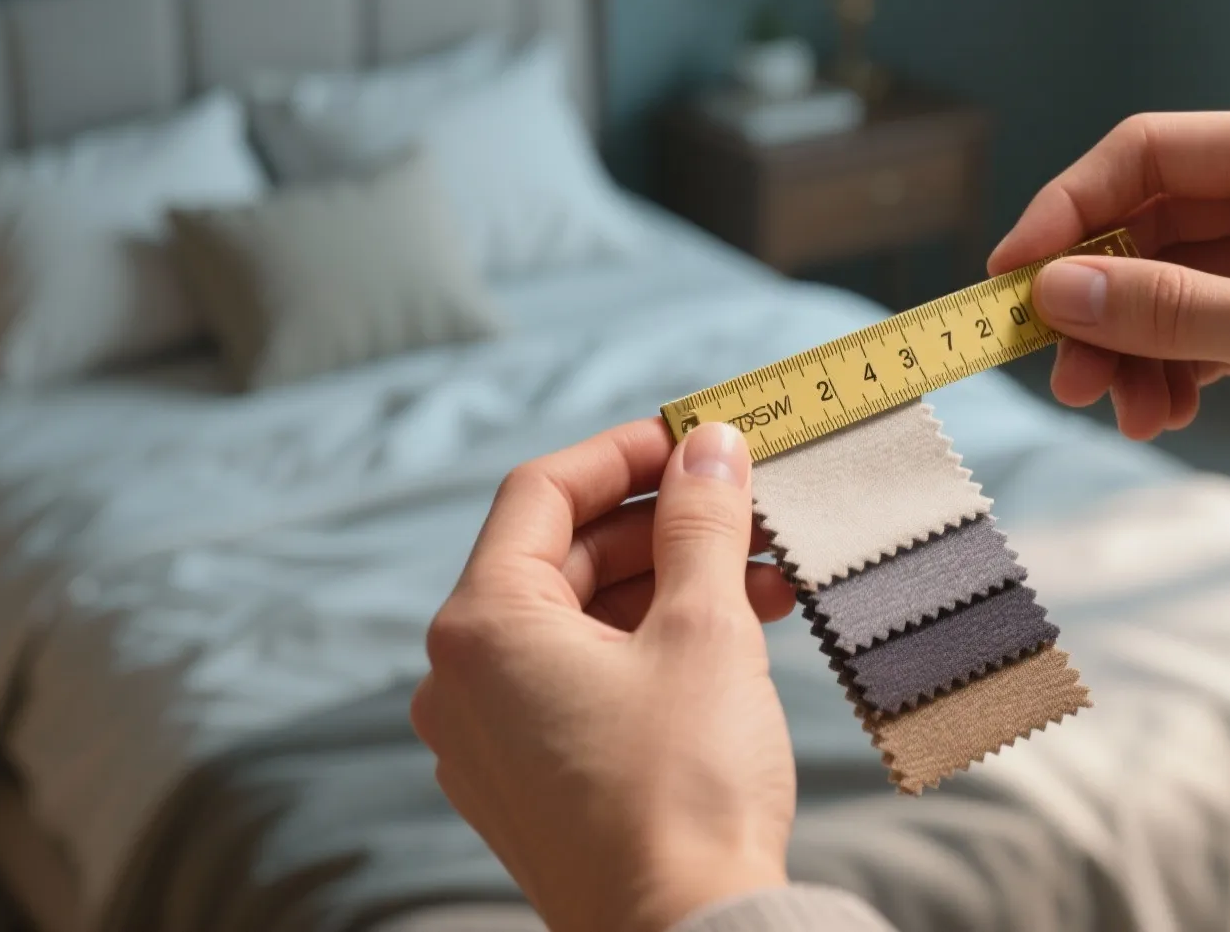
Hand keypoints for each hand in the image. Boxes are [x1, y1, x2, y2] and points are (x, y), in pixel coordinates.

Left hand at [412, 420, 797, 931]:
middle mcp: (462, 681)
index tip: (698, 438)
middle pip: (563, 558)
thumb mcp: (704, 630)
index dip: (626, 452)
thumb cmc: (685, 792)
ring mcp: (489, 740)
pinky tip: (731, 637)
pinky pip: (581, 682)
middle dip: (664, 526)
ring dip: (670, 587)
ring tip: (766, 579)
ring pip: (579, 623)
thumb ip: (701, 523)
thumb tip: (709, 449)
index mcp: (481, 629)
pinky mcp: (528, 785)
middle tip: (750, 508)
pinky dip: (649, 648)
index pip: (542, 491)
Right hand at [991, 104, 1229, 577]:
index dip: (1067, 211)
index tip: (1008, 279)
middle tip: (1062, 373)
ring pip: (1180, 284)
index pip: (1149, 153)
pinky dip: (1181, 368)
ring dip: (1138, 347)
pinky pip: (1215, 325)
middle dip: (1101, 301)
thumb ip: (1170, 309)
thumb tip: (1055, 292)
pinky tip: (1166, 414)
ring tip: (1120, 410)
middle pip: (1155, 225)